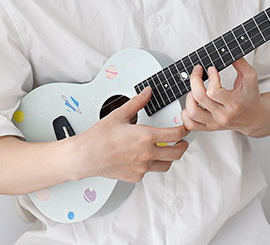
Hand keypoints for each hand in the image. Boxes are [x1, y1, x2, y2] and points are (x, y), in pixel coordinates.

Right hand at [74, 87, 189, 182]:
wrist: (84, 157)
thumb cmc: (99, 137)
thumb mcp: (119, 114)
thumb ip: (137, 102)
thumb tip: (147, 92)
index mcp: (146, 137)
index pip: (176, 134)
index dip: (184, 130)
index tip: (184, 127)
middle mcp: (146, 154)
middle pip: (177, 153)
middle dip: (183, 146)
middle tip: (183, 141)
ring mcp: (141, 167)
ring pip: (166, 165)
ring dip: (170, 157)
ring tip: (167, 149)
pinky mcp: (135, 176)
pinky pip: (150, 172)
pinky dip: (152, 165)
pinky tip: (147, 158)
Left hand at [181, 58, 266, 134]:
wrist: (254, 117)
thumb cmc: (251, 97)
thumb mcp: (250, 77)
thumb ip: (240, 63)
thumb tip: (227, 52)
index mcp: (234, 103)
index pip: (214, 91)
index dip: (211, 78)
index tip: (212, 69)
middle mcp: (223, 115)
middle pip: (200, 98)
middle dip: (195, 80)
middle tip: (197, 71)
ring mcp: (215, 122)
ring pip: (192, 112)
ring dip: (189, 97)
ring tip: (195, 90)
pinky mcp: (210, 127)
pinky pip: (191, 124)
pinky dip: (185, 114)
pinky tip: (192, 103)